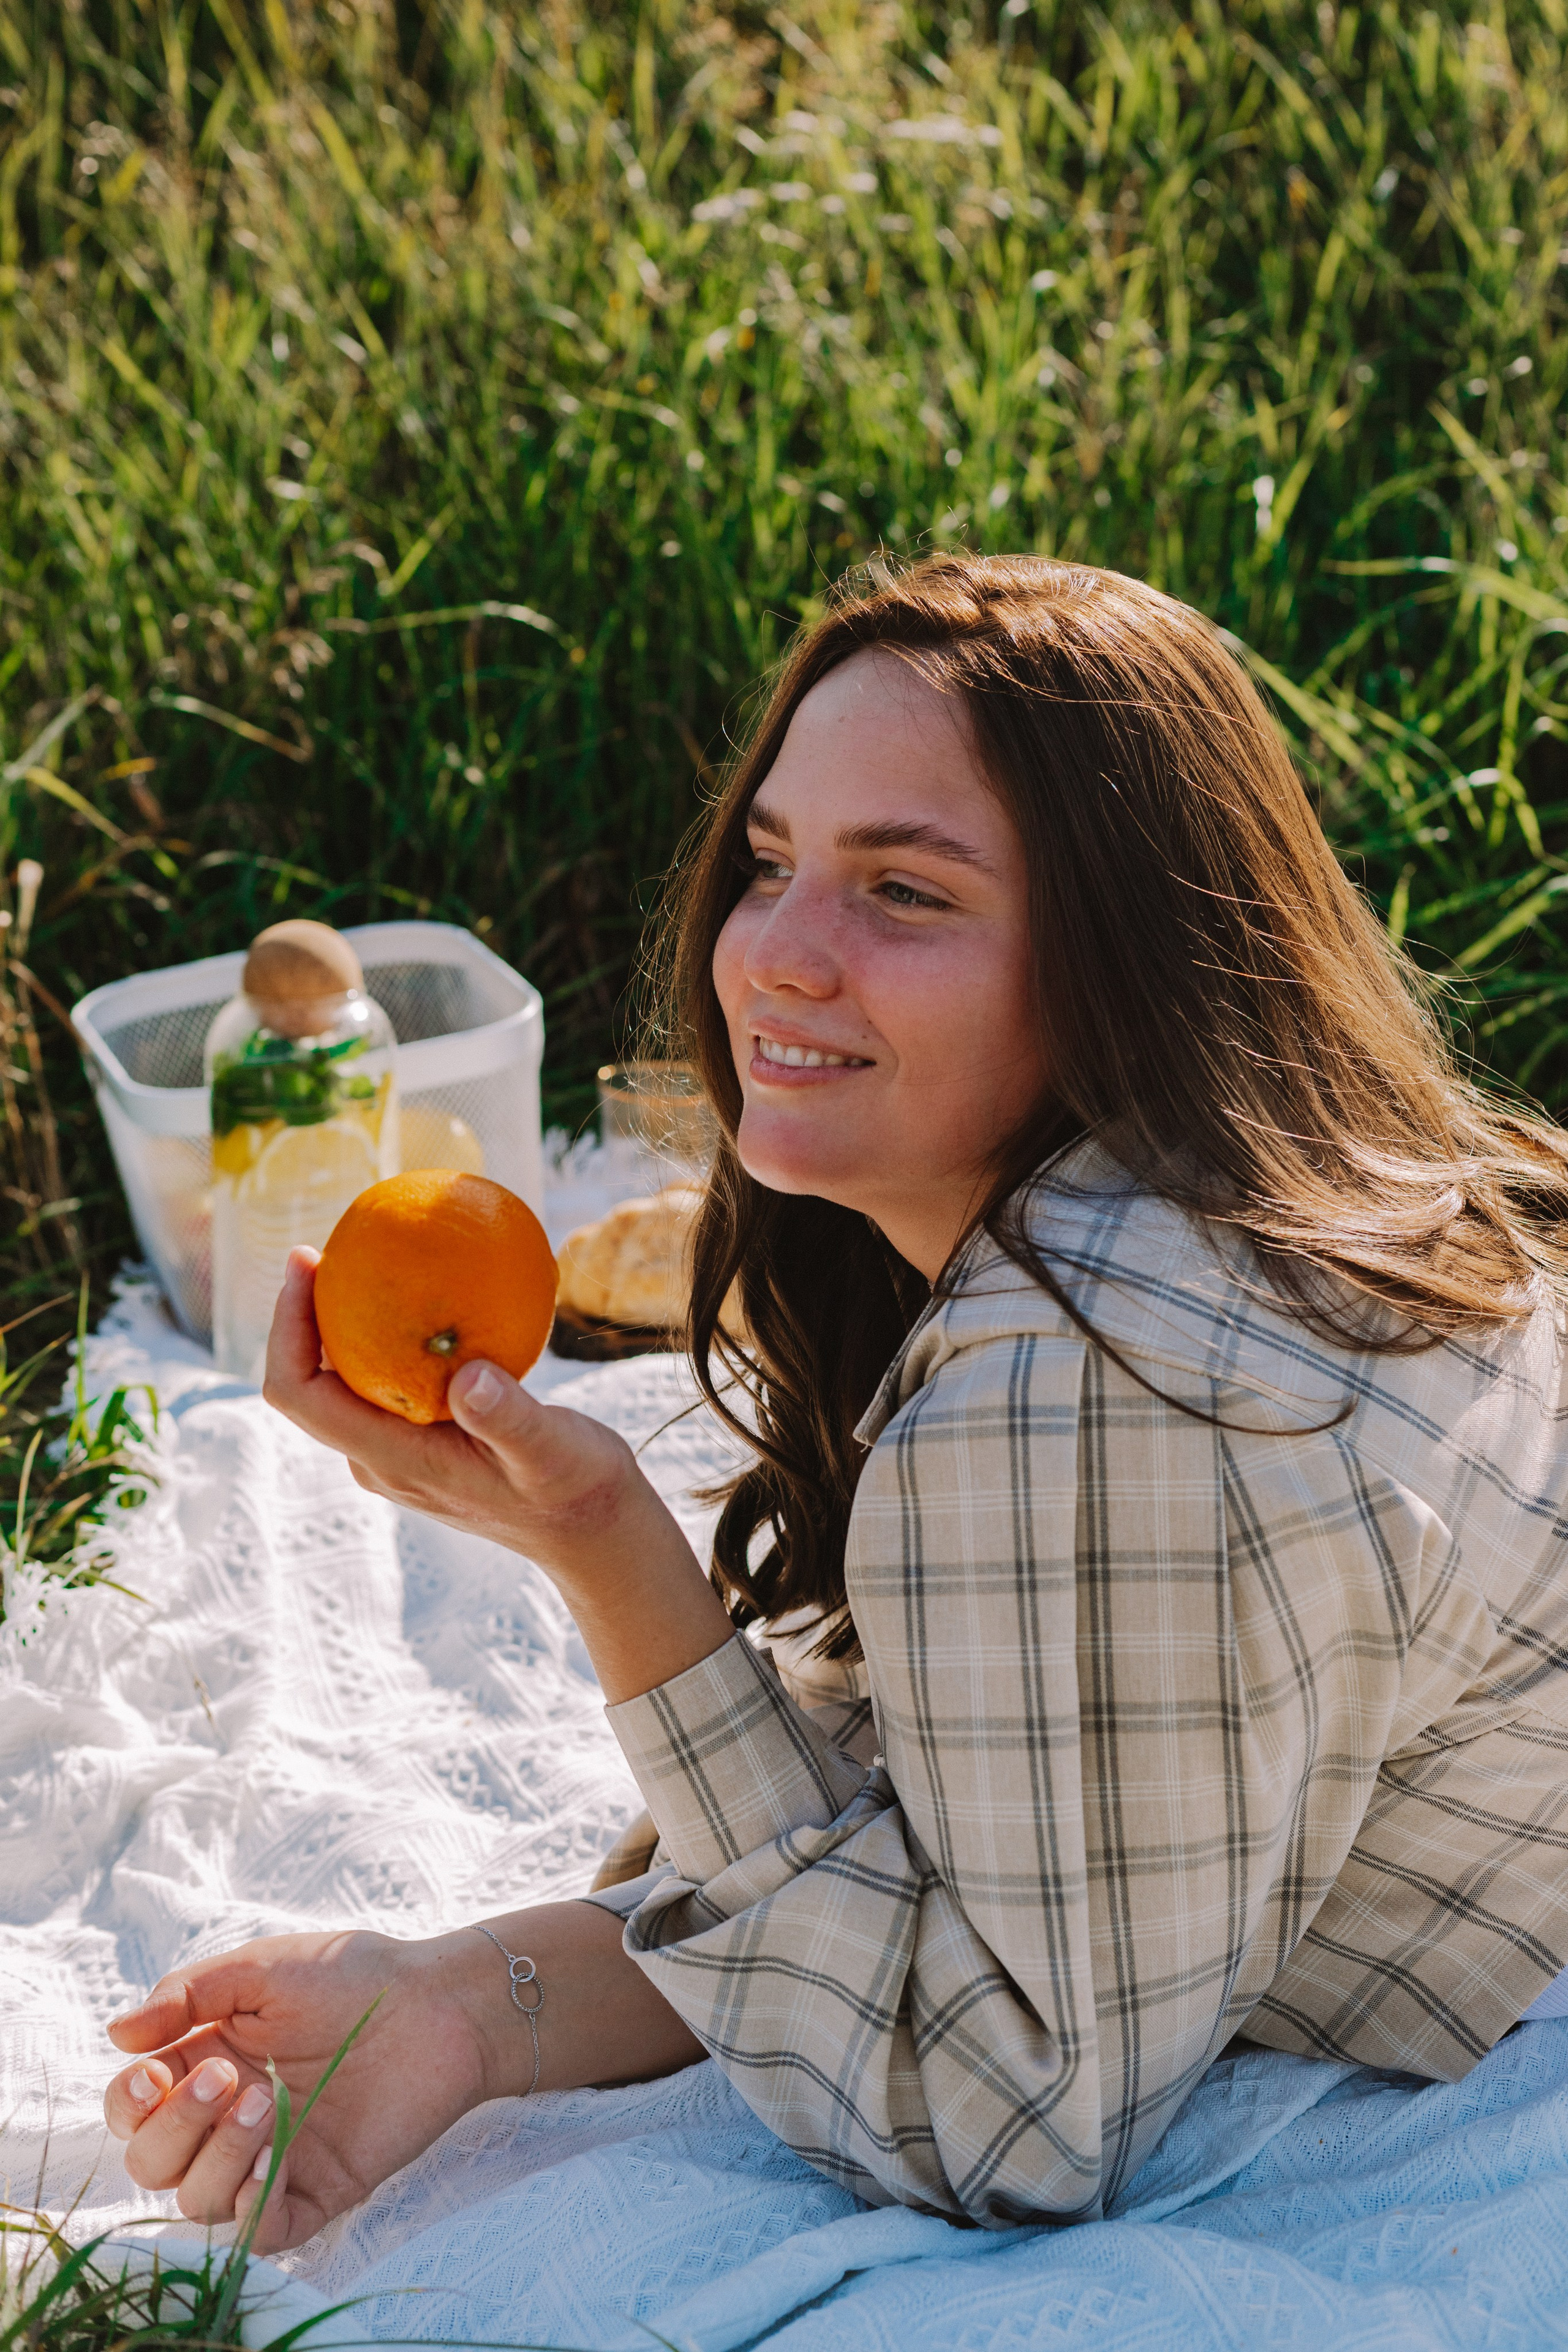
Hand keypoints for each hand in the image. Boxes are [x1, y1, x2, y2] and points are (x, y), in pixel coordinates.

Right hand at [102, 1907, 706, 2251]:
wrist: (437, 2004)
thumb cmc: (351, 1976)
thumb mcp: (260, 1969)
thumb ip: (187, 1995)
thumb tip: (116, 2033)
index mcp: (205, 2064)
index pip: (132, 2109)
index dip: (130, 2102)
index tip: (156, 2071)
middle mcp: (226, 2120)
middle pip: (152, 2162)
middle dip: (174, 2126)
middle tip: (229, 2078)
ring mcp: (268, 2160)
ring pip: (197, 2201)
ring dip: (217, 2156)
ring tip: (268, 2100)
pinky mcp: (315, 2191)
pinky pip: (259, 2234)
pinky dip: (250, 2211)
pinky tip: (269, 2167)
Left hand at [263, 1249, 732, 1702]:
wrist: (591, 1530)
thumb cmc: (574, 1491)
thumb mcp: (550, 1449)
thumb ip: (506, 1417)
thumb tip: (467, 1377)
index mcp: (393, 1459)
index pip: (301, 1395)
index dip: (285, 1329)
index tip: (304, 1264)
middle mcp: (380, 1460)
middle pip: (308, 1385)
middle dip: (303, 1317)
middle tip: (325, 1249)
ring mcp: (397, 1455)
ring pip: (342, 1385)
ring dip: (339, 1328)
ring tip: (362, 1265)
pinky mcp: (420, 1444)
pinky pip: (382, 1386)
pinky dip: (383, 1341)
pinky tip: (420, 1301)